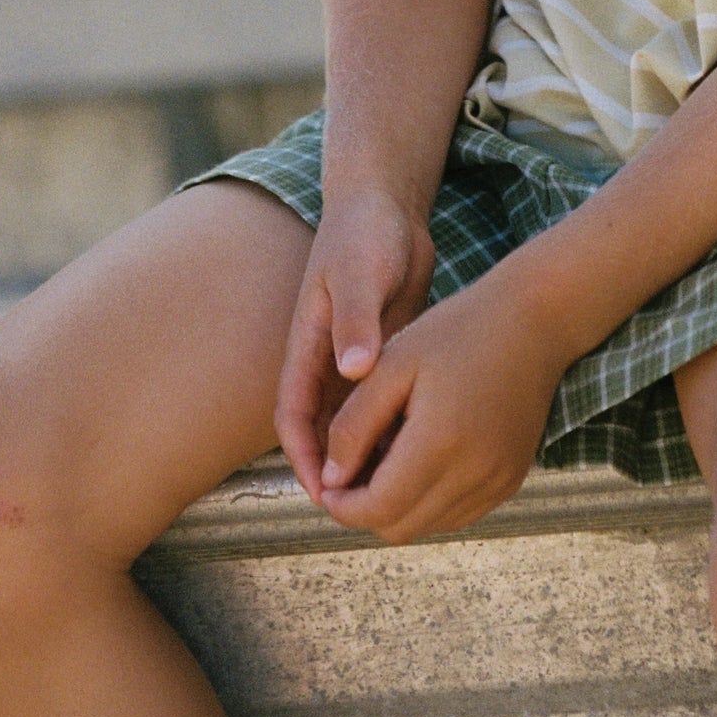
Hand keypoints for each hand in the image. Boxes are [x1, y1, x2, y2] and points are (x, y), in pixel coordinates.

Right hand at [274, 187, 436, 500]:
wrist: (388, 206)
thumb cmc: (365, 234)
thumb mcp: (358, 274)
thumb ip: (355, 319)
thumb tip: (352, 371)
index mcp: (307, 344)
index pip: (293, 415)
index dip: (303, 459)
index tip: (322, 495)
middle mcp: (327, 359)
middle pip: (322, 430)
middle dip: (336, 473)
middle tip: (365, 510)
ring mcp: (355, 357)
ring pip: (355, 423)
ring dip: (367, 455)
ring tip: (397, 492)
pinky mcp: (385, 352)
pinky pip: (385, 403)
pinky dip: (395, 428)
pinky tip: (424, 451)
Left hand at [314, 258, 567, 543]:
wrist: (534, 321)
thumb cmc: (456, 332)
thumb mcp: (392, 366)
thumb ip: (353, 426)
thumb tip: (331, 481)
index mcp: (441, 441)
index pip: (377, 510)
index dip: (342, 506)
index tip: (327, 483)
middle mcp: (476, 473)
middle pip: (400, 528)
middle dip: (365, 509)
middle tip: (352, 469)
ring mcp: (499, 481)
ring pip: (428, 526)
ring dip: (399, 506)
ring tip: (389, 457)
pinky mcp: (512, 480)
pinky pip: (458, 513)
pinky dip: (430, 500)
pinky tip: (423, 459)